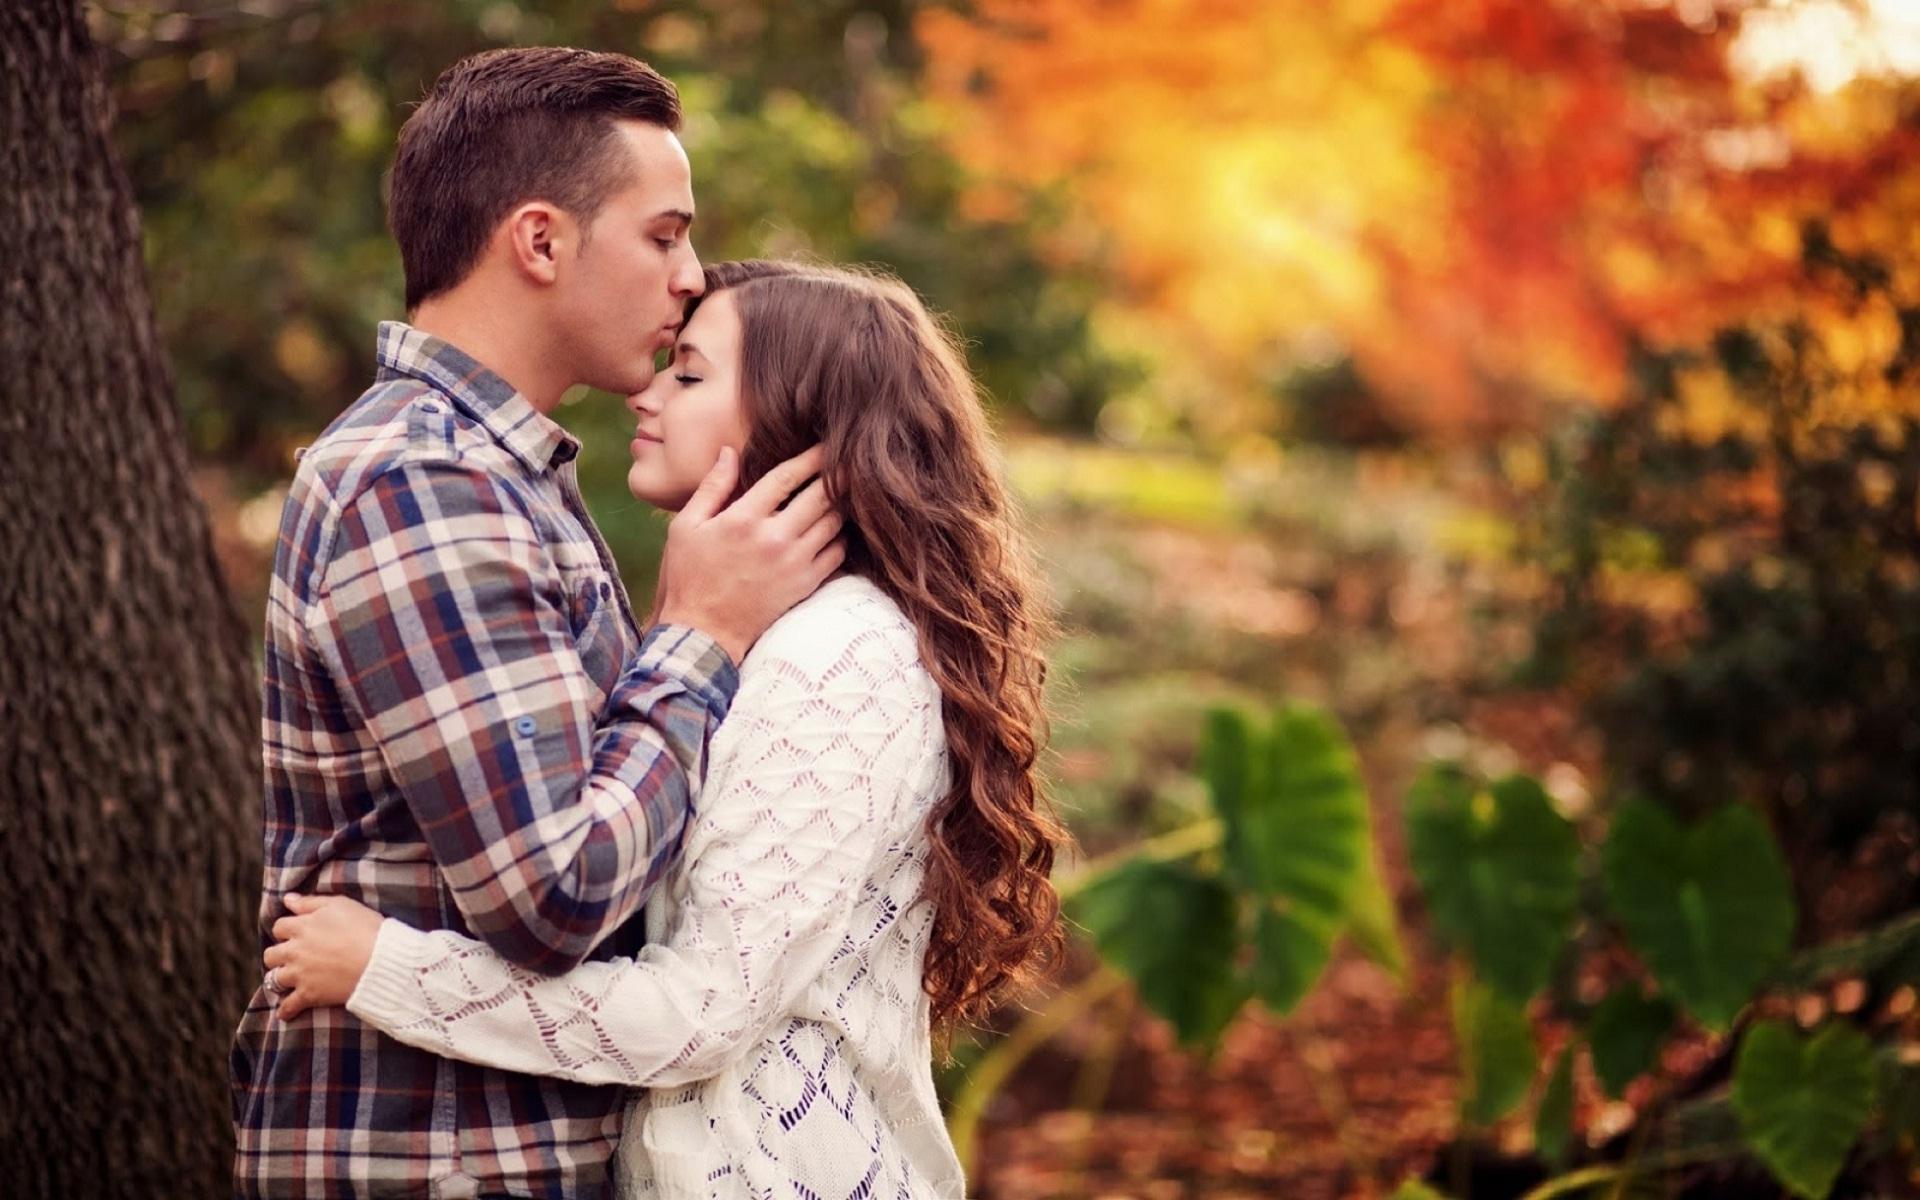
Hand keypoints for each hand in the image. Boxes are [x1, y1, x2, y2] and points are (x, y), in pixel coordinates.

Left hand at [263, 893, 385, 1020]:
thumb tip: (287, 898)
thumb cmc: (365, 928)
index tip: (295, 932)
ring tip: (288, 979)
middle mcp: (294, 951)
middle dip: (278, 954)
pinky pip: (289, 1006)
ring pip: (274, 978)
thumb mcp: (340, 905)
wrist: (380, 960)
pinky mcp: (309, 994)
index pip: (279, 926)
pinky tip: (284, 1013)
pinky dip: (285, 1010)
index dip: (287, 929)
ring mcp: (300, 974)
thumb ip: (310, 902)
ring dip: (280, 978)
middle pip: (271, 954)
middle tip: (290, 956)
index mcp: (301, 927)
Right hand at [654, 445, 845, 662]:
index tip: (825, 446)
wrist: (703, 632)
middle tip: (847, 462)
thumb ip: (712, 487)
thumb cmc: (689, 576)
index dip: (810, 457)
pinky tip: (835, 529)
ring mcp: (793, 562)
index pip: (787, 477)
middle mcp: (774, 538)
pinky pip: (837, 553)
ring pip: (833, 523)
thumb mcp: (686, 527)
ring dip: (840, 504)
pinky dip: (841, 537)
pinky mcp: (805, 584)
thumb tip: (729, 452)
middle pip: (820, 495)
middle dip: (837, 475)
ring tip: (844, 492)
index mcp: (743, 518)